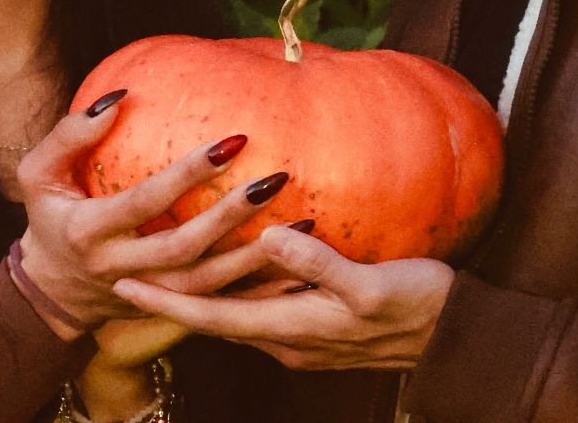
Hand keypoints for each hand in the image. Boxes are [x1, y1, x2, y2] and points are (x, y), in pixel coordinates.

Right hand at [14, 92, 287, 335]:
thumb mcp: (37, 174)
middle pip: (184, 248)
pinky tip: (300, 268)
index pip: (143, 202)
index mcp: (89, 232)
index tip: (231, 142)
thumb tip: (118, 97)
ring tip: (303, 225)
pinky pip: (220, 304)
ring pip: (208, 285)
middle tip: (275, 179)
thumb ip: (69, 135)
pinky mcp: (169, 308)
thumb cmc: (50, 215)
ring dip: (256, 258)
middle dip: (230, 216)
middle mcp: (121, 268)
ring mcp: (148, 294)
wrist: (52, 291)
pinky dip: (259, 290)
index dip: (185, 174)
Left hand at [112, 224, 455, 370]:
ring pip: (235, 314)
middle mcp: (286, 340)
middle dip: (170, 299)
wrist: (454, 338)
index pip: (213, 317)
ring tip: (162, 272)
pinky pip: (261, 308)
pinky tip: (233, 269)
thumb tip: (266, 236)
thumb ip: (316, 264)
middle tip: (124, 276)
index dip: (166, 301)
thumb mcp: (368, 285)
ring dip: (199, 295)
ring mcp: (301, 337)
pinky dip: (234, 289)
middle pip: (214, 319)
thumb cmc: (415, 307)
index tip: (122, 286)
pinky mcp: (317, 325)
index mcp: (291, 330)